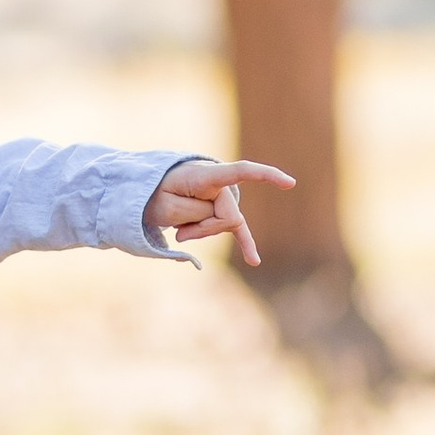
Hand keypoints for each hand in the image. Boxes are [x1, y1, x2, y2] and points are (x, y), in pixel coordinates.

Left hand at [144, 157, 292, 266]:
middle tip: (177, 230)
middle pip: (227, 217)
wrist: (145, 190)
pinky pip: (235, 228)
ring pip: (224, 226)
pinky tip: (254, 261)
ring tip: (179, 228)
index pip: (242, 172)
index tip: (290, 183)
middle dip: (204, 230)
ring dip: (201, 232)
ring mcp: (220, 197)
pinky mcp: (219, 210)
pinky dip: (243, 243)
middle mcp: (219, 184)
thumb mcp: (167, 207)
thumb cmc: (153, 194)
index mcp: (206, 175)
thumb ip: (198, 216)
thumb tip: (220, 225)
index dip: (266, 177)